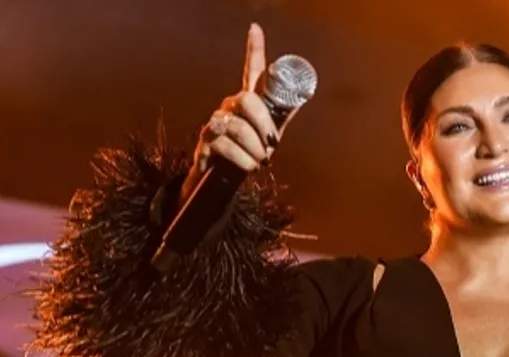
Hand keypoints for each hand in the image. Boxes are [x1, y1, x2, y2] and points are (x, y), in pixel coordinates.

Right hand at [183, 23, 287, 199]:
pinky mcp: (205, 142)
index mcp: (249, 100)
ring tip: (260, 160)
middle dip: (263, 124)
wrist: (226, 176)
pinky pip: (226, 146)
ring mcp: (215, 122)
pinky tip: (250, 166)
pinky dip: (245, 160)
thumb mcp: (272, 131)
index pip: (252, 70)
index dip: (254, 49)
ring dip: (255, 148)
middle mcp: (230, 106)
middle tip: (272, 144)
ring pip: (236, 126)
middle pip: (245, 100)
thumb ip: (283, 112)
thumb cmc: (251, 150)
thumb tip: (303, 95)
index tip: (255, 28)